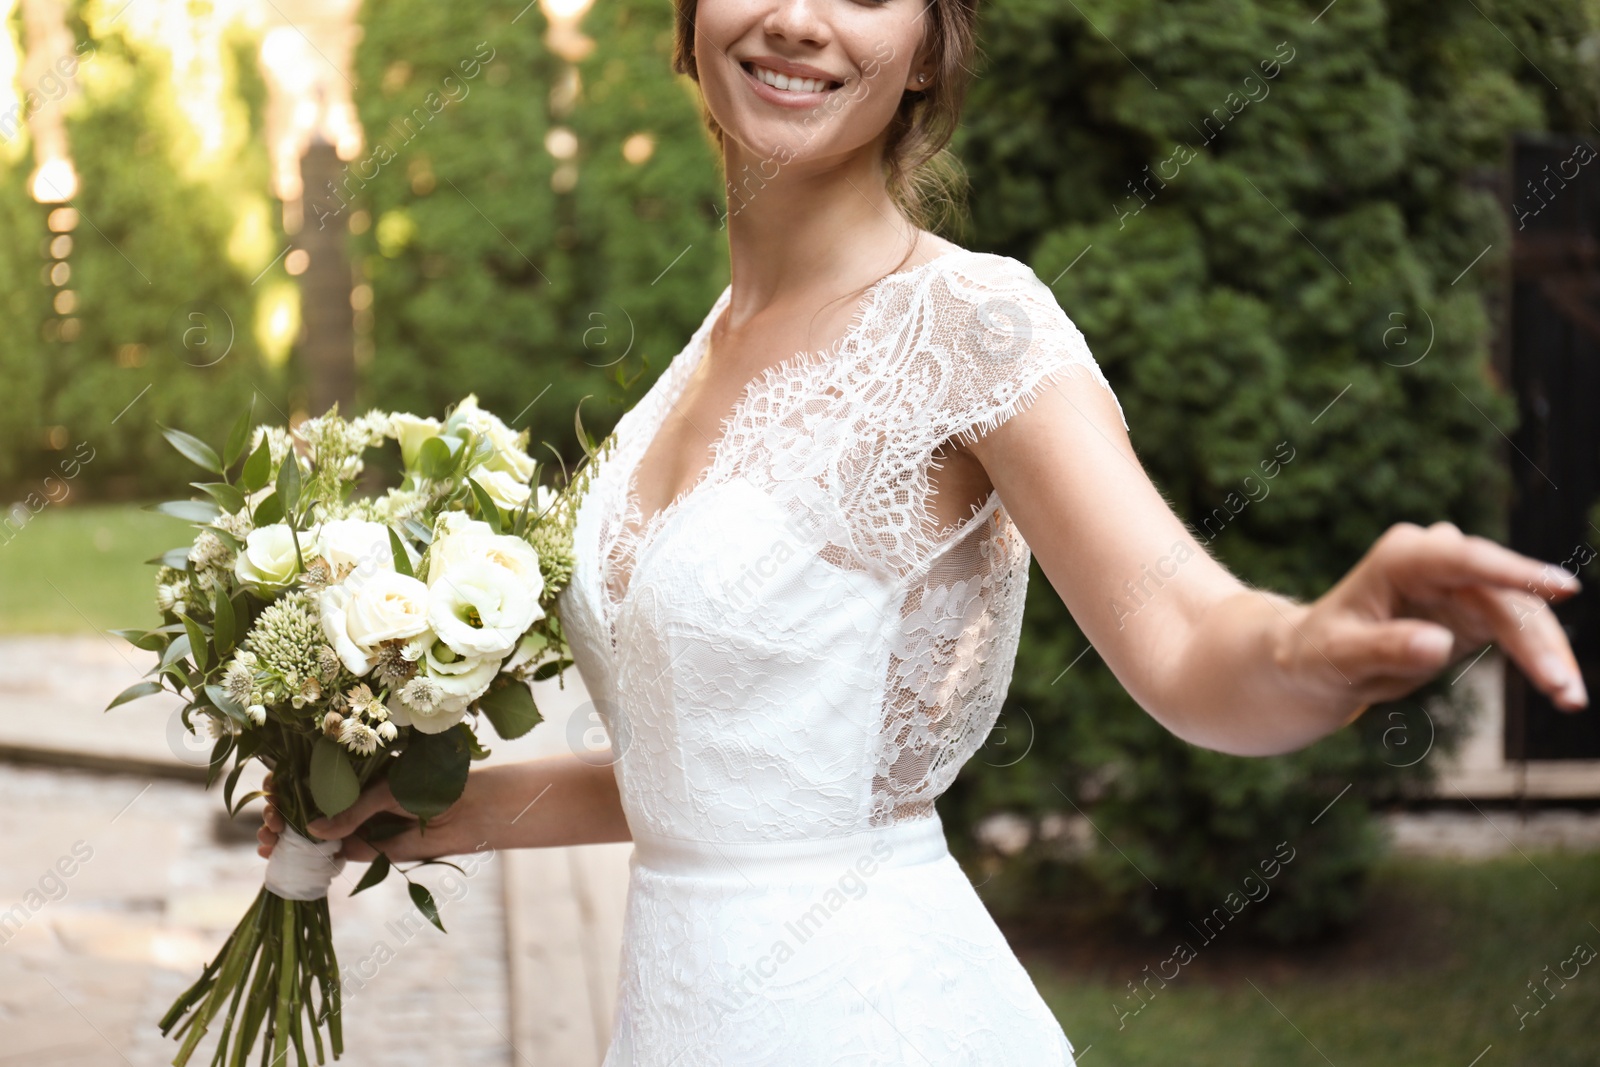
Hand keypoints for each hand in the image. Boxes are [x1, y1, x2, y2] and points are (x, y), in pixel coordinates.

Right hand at [258, 769, 491, 863]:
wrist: (461, 815)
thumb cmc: (427, 789)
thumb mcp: (385, 793)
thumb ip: (352, 811)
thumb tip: (314, 830)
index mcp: (349, 770)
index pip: (306, 772)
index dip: (284, 781)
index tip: (272, 790)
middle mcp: (344, 796)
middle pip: (298, 802)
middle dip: (276, 811)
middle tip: (271, 821)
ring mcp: (348, 822)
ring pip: (305, 830)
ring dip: (279, 834)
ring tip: (268, 841)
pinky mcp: (358, 849)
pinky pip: (324, 854)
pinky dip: (300, 856)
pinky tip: (279, 856)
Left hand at [1287, 521, 1586, 716]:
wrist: (1316, 662)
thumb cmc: (1319, 654)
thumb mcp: (1340, 657)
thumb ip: (1385, 649)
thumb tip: (1439, 642)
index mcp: (1400, 557)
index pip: (1462, 558)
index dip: (1512, 571)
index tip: (1559, 588)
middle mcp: (1437, 559)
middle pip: (1501, 593)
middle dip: (1536, 638)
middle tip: (1562, 687)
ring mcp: (1461, 583)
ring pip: (1521, 612)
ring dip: (1548, 653)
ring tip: (1570, 699)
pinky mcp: (1476, 610)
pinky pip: (1520, 630)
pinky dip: (1541, 658)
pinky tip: (1562, 690)